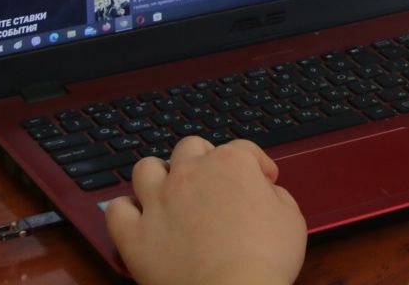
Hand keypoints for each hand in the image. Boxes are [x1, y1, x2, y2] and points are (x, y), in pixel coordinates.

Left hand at [105, 136, 305, 284]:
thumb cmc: (265, 259)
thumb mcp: (291, 218)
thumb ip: (276, 196)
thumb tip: (266, 194)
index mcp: (231, 164)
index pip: (244, 148)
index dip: (257, 164)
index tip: (263, 181)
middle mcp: (190, 174)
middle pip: (190, 148)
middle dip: (204, 159)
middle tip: (214, 182)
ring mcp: (158, 201)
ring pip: (146, 168)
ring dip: (158, 175)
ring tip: (169, 191)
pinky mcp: (135, 234)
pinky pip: (117, 210)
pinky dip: (125, 211)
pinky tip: (138, 219)